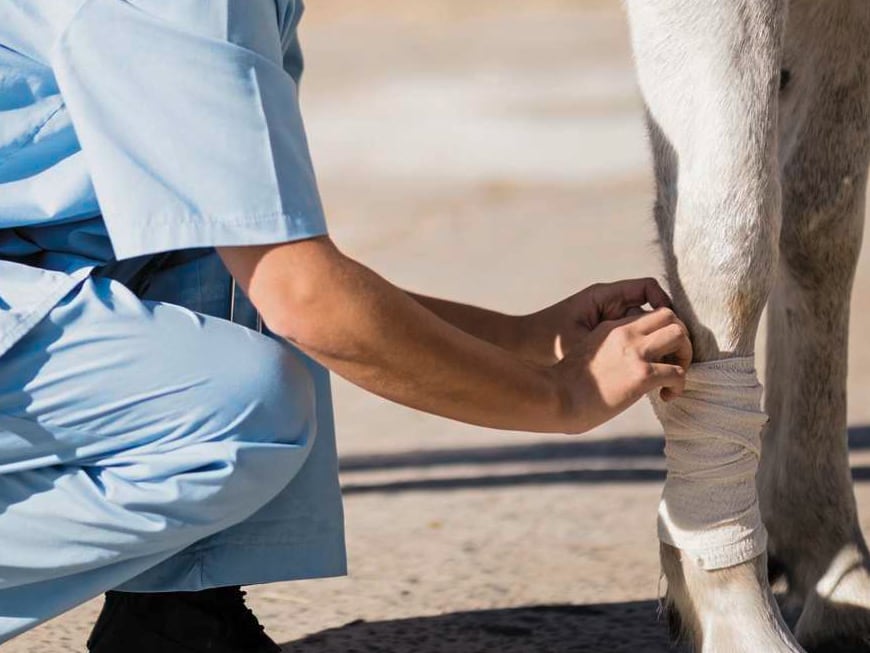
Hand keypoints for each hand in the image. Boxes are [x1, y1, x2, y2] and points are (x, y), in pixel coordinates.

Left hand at [517, 278, 675, 364]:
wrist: (522, 347)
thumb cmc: (546, 340)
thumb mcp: (581, 338)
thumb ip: (614, 336)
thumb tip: (649, 340)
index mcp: (603, 296)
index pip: (648, 288)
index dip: (665, 304)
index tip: (673, 327)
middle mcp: (608, 305)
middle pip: (652, 309)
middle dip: (667, 328)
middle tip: (676, 352)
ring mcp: (607, 321)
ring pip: (644, 328)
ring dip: (655, 344)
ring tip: (666, 366)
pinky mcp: (604, 337)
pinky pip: (632, 340)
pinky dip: (642, 353)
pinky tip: (644, 371)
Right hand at [548, 306, 692, 432]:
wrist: (558, 397)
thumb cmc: (567, 385)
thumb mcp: (589, 354)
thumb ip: (610, 351)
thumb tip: (624, 367)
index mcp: (612, 328)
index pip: (650, 315)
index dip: (662, 332)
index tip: (660, 353)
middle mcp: (626, 334)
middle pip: (671, 316)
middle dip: (680, 338)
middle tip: (674, 362)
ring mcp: (635, 353)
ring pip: (680, 335)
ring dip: (685, 356)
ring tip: (675, 376)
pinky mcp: (642, 375)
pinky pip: (678, 372)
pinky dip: (680, 385)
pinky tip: (667, 396)